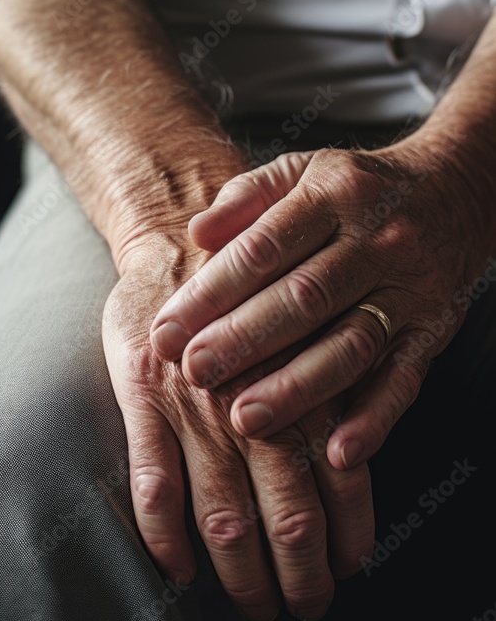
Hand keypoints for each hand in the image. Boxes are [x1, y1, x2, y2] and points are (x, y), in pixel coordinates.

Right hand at [102, 230, 373, 620]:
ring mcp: (196, 406)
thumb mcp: (303, 323)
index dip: (349, 536)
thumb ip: (325, 385)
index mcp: (304, 381)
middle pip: (287, 516)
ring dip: (241, 575)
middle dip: (302, 575)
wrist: (176, 236)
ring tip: (255, 605)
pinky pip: (153, 486)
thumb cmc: (247, 289)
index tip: (349, 569)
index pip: (340, 481)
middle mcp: (255, 401)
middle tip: (306, 606)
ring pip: (223, 516)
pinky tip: (178, 569)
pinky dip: (166, 538)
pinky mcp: (144, 400)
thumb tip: (347, 459)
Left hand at [149, 136, 494, 469]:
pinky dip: (375, 418)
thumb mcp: (302, 169)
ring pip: (351, 343)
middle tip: (197, 373)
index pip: (262, 248)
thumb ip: (247, 196)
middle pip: (303, 298)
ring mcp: (408, 287)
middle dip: (244, 340)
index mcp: (331, 195)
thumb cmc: (358, 187)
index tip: (167, 331)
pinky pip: (406, 378)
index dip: (211, 293)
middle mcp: (374, 240)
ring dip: (297, 387)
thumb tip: (197, 232)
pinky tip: (340, 451)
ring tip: (247, 418)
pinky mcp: (436, 328)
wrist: (454, 190)